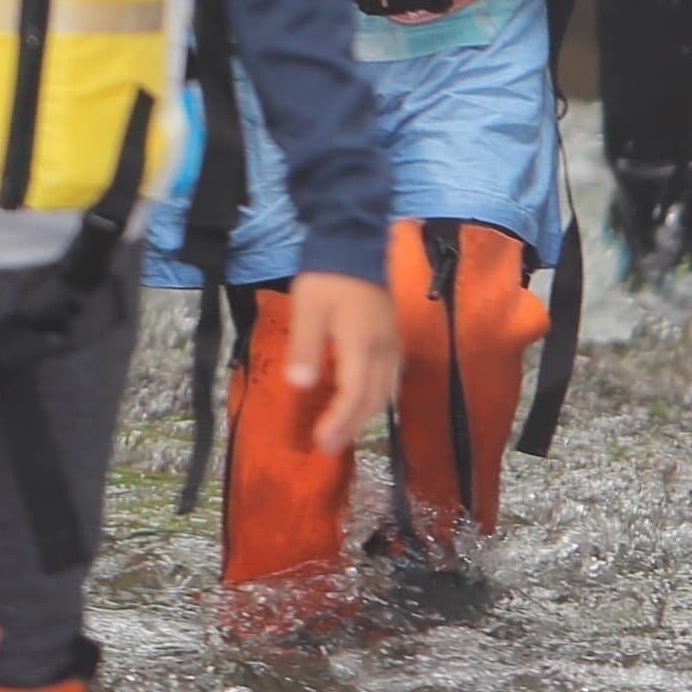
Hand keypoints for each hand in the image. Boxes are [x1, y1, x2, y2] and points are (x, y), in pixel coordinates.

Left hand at [275, 268, 399, 456]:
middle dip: (352, 425)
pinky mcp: (392, 338)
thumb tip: (299, 385)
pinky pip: (390, 379)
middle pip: (373, 399)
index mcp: (361, 344)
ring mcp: (391, 344)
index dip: (339, 421)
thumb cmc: (327, 277)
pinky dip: (376, 398)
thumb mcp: (307, 309)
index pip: (354, 393)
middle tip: (329, 447)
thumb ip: (305, 347)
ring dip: (365, 415)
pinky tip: (364, 402)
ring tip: (344, 431)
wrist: (355, 244)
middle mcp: (382, 350)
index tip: (321, 442)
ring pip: (385, 391)